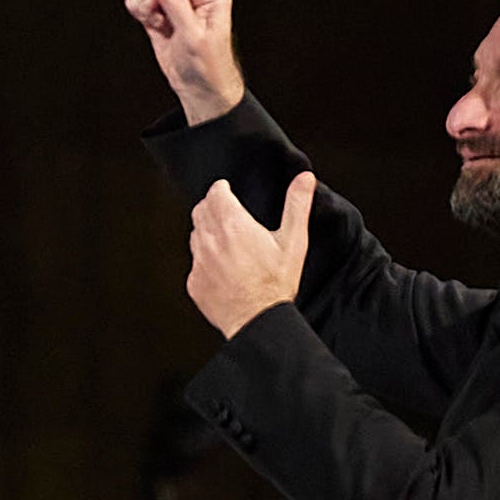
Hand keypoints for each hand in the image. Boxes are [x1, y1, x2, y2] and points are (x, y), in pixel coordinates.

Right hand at [124, 0, 245, 119]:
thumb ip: (177, 4)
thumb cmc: (208, 64)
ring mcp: (174, 1)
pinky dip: (138, 9)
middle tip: (152, 8)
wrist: (199, 87)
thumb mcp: (194, 35)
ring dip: (142, 1)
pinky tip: (151, 24)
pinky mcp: (160, 12)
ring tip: (154, 20)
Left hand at [187, 173, 314, 337]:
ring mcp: (199, 262)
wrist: (258, 321)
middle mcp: (210, 240)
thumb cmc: (276, 283)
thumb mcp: (293, 241)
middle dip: (213, 207)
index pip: (215, 193)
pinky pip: (195, 262)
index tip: (227, 191)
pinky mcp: (194, 282)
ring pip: (195, 235)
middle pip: (201, 210)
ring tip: (228, 242)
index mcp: (233, 225)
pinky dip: (205, 260)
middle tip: (228, 214)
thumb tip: (304, 178)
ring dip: (207, 232)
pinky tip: (224, 268)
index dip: (222, 189)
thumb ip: (297, 205)